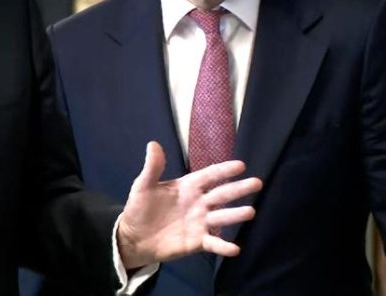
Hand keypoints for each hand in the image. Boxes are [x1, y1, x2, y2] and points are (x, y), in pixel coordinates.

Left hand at [116, 141, 261, 269]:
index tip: (241, 165)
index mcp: (188, 187)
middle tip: (257, 183)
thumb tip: (153, 144)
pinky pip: (214, 243)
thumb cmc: (141, 208)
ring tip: (250, 211)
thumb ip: (152, 167)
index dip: (223, 170)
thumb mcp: (144, 186)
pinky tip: (235, 248)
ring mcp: (200, 222)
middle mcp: (199, 203)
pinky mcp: (198, 242)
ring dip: (235, 215)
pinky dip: (224, 246)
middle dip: (238, 189)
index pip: (209, 176)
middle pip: (222, 194)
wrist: (135, 236)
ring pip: (222, 217)